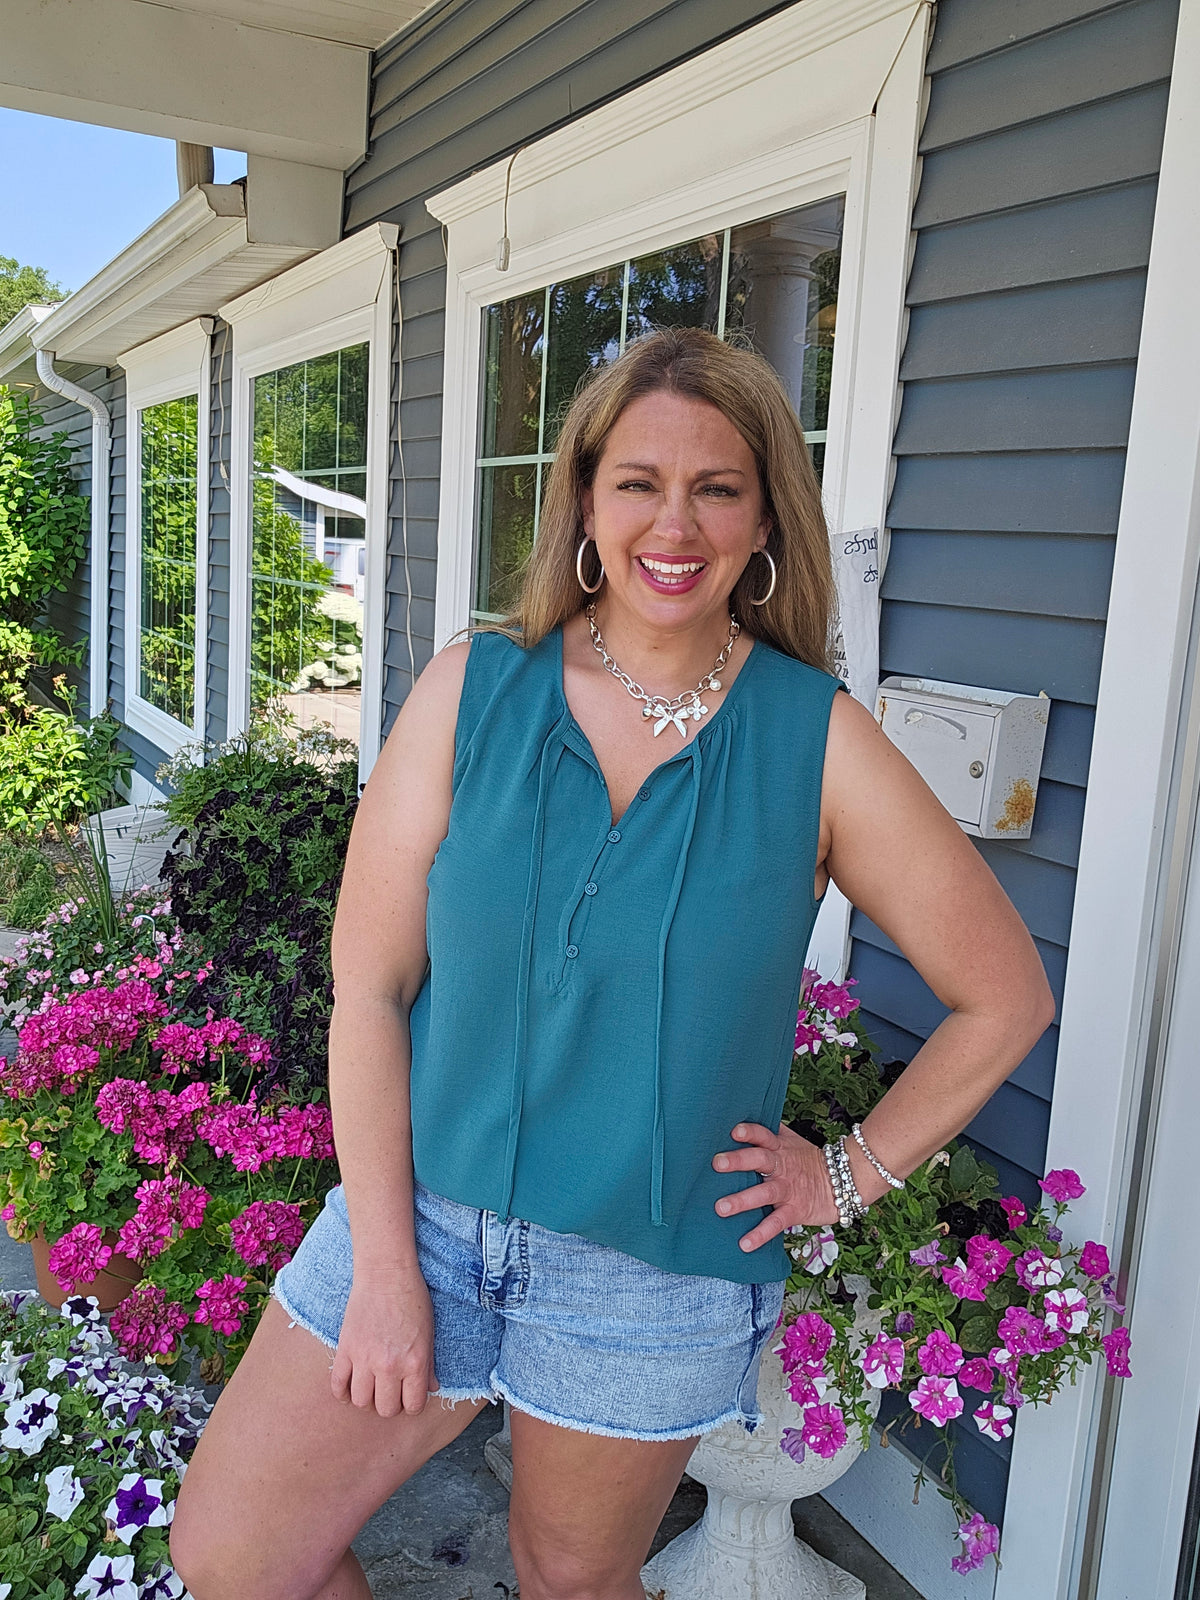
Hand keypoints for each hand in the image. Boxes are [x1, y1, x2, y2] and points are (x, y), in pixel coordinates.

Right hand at [329, 1269, 436, 1417]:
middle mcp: (389, 1366)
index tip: (408, 1397)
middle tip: (390, 1392)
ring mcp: (364, 1359)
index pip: (413, 1406)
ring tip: (371, 1388)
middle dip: (390, 1404)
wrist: (386, 1275)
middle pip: (386, 1409)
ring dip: (366, 1399)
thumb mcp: (429, 1334)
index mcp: (414, 1363)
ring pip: (360, 1402)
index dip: (412, 1405)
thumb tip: (432, 1388)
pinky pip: (337, 1384)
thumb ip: (429, 1365)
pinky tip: (348, 1389)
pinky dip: (342, 1393)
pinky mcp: (345, 1349)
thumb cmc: (413, 1300)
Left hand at [711, 1121, 839, 1251]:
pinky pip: (776, 1223)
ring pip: (764, 1193)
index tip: (734, 1131)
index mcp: (780, 1148)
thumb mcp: (792, 1142)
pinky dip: (760, 1234)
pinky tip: (744, 1244)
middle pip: (760, 1160)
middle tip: (717, 1163)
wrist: (844, 1182)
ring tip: (721, 1208)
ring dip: (742, 1201)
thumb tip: (745, 1113)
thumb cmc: (808, 1161)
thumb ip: (771, 1132)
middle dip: (739, 1161)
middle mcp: (782, 1166)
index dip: (751, 1132)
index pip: (764, 1135)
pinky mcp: (794, 1211)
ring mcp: (788, 1189)